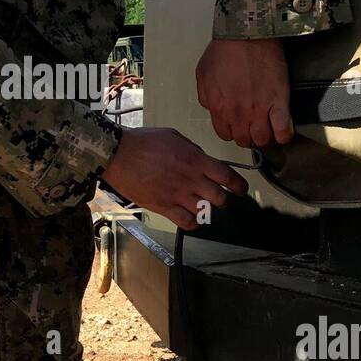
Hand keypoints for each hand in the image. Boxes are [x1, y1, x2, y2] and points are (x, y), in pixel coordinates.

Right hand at [103, 127, 247, 228]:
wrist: (118, 154)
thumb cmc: (143, 142)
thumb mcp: (174, 136)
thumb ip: (193, 150)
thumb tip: (204, 160)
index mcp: (195, 160)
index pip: (227, 176)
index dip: (239, 185)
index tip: (241, 189)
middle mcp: (190, 179)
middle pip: (220, 198)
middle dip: (223, 200)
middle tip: (220, 199)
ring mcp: (177, 195)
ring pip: (205, 212)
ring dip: (207, 211)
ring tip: (202, 207)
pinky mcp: (163, 206)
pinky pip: (186, 222)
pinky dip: (193, 223)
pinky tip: (191, 218)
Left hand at [195, 37, 293, 149]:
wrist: (247, 35)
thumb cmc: (224, 50)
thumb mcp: (203, 74)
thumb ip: (206, 96)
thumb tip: (213, 108)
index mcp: (219, 108)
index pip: (224, 134)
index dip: (230, 130)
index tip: (236, 123)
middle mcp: (238, 113)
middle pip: (243, 140)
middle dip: (246, 134)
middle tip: (251, 123)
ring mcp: (259, 110)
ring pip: (262, 139)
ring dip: (264, 135)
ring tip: (266, 125)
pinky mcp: (279, 102)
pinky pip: (283, 131)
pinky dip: (283, 134)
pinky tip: (281, 128)